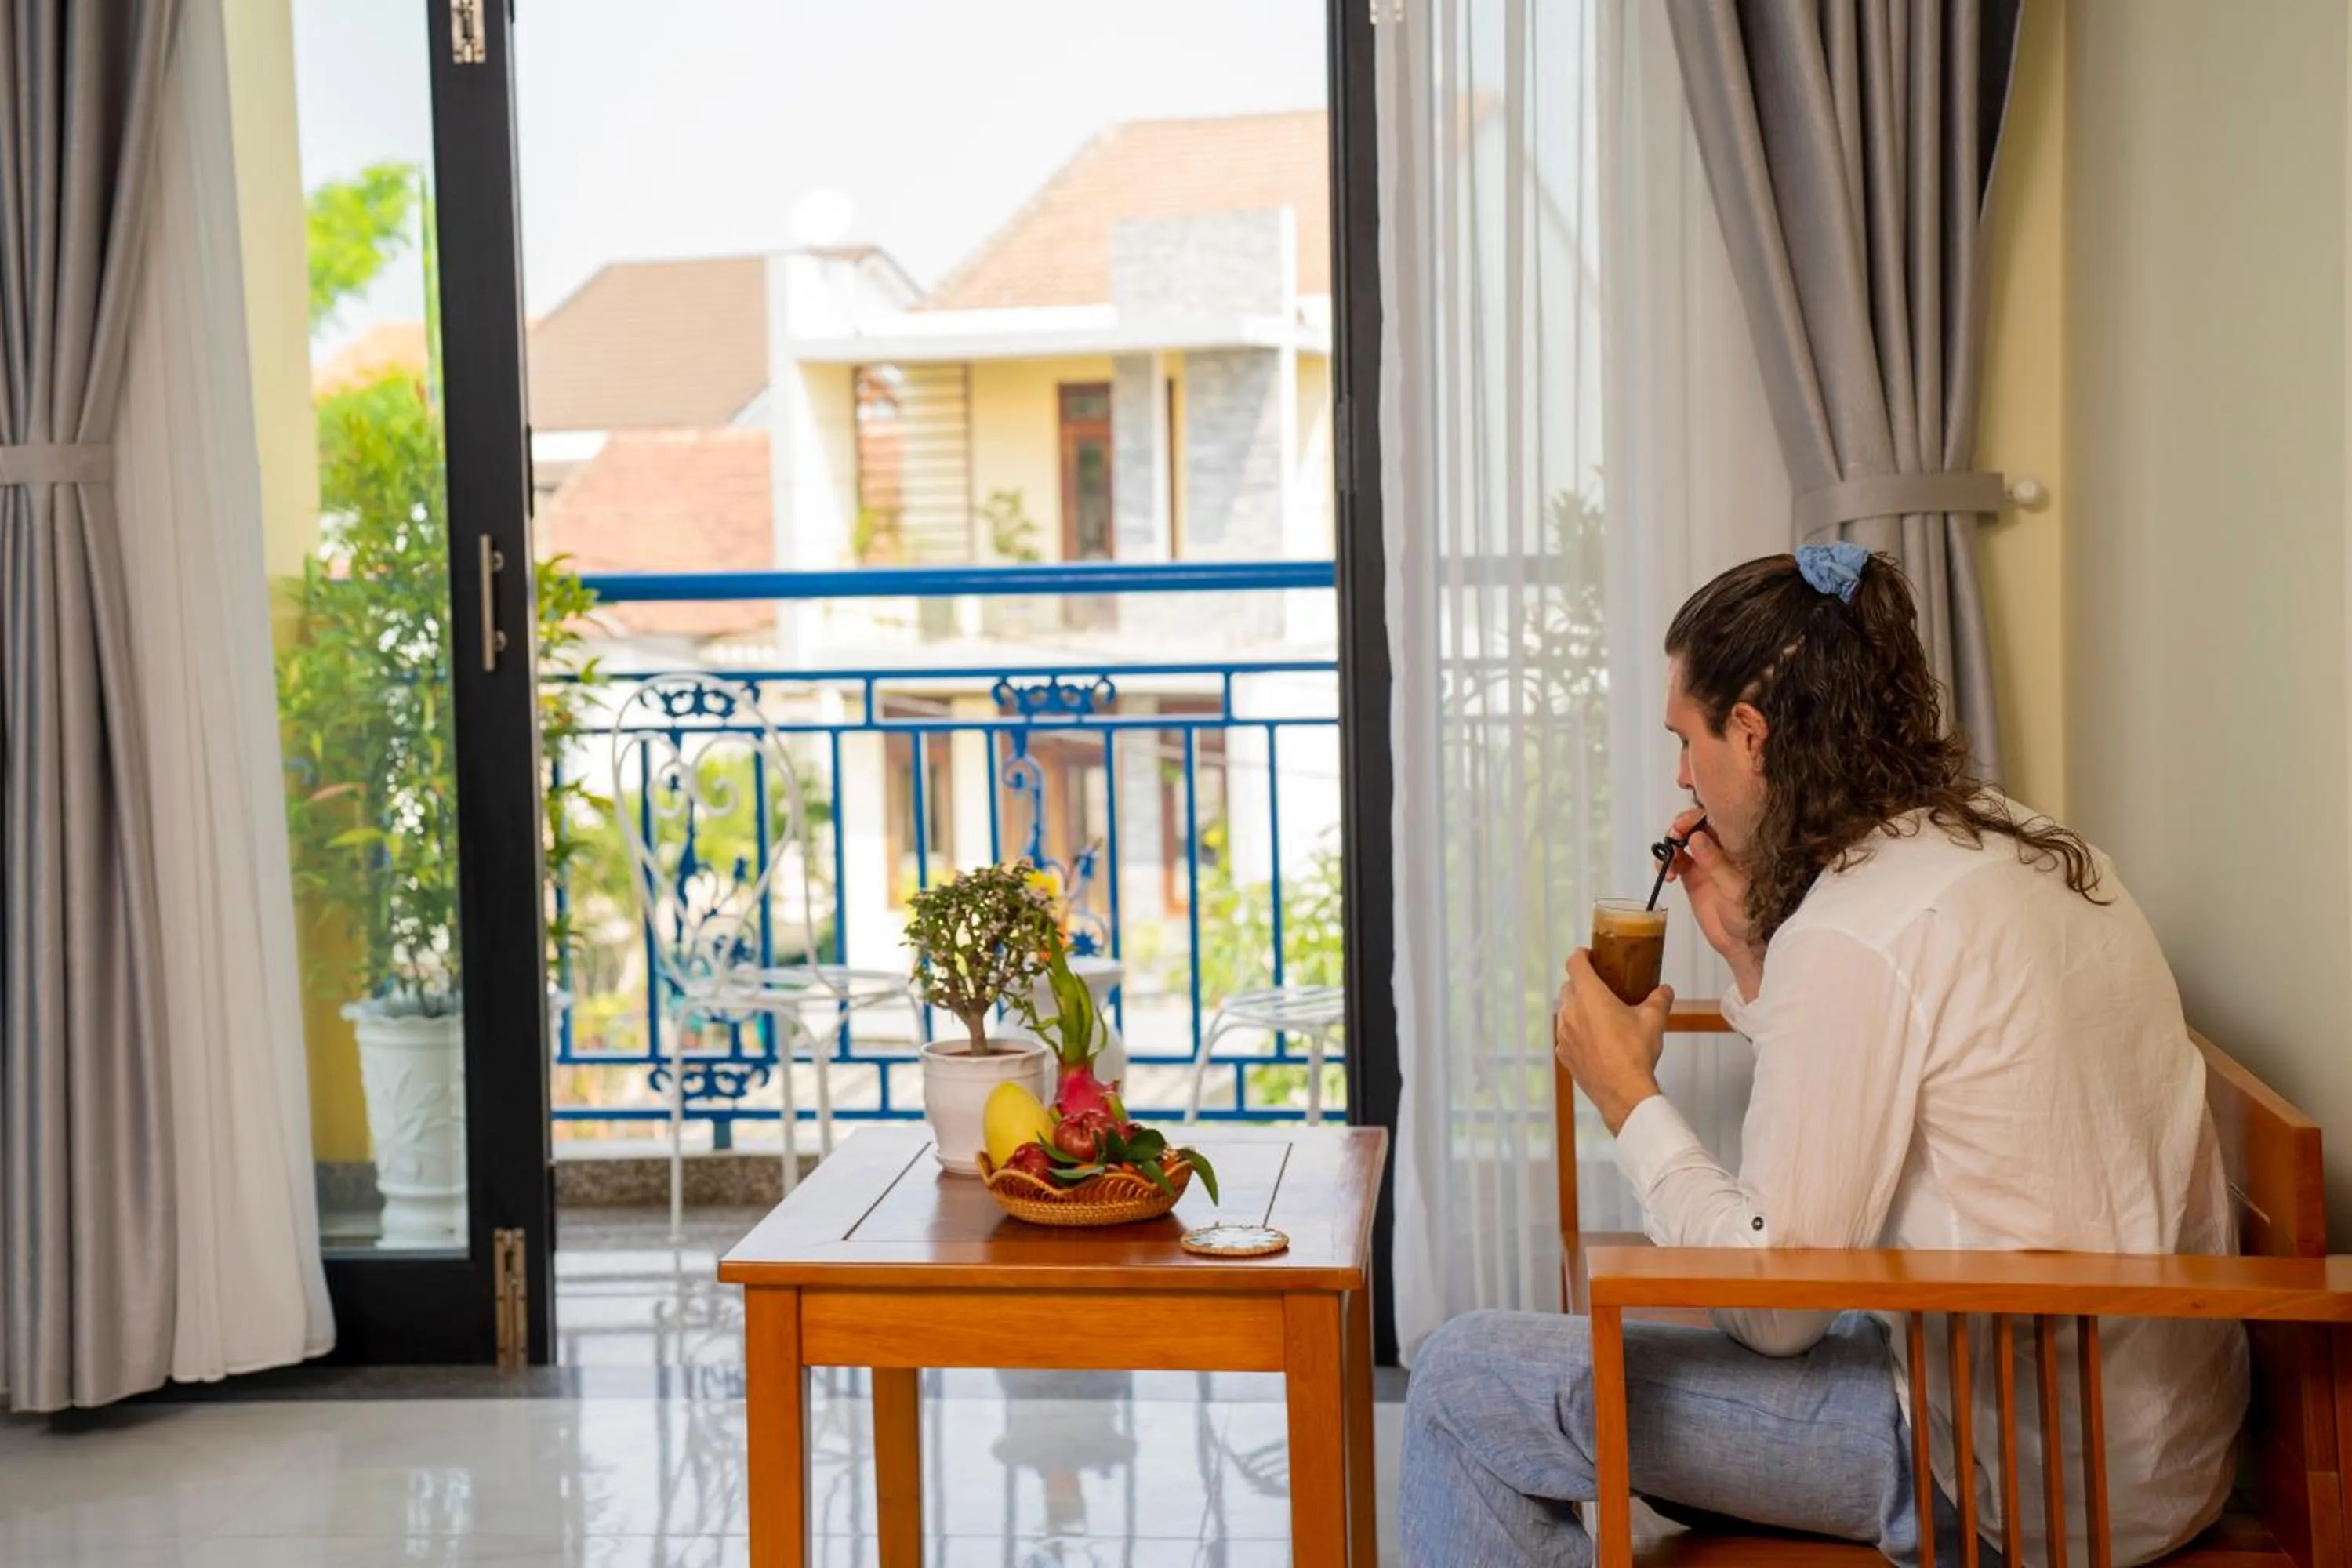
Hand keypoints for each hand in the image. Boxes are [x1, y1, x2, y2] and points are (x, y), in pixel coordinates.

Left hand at [1553, 950, 1672, 1133]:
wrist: (1624, 1093)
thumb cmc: (1636, 1054)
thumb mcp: (1654, 1020)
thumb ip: (1659, 999)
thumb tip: (1665, 990)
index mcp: (1589, 995)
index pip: (1574, 962)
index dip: (1582, 955)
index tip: (1591, 956)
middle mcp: (1570, 1011)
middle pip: (1568, 986)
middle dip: (1582, 983)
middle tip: (1602, 987)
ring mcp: (1563, 1034)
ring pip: (1565, 1010)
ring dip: (1578, 1007)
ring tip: (1600, 1015)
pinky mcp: (1563, 1054)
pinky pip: (1565, 1034)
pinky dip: (1576, 1031)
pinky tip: (1595, 1040)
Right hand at [1662, 811, 1760, 994]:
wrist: (1742, 944)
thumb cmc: (1751, 918)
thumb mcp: (1735, 889)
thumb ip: (1716, 863)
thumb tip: (1698, 837)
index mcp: (1740, 848)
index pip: (1719, 820)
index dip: (1700, 816)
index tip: (1686, 824)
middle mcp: (1723, 852)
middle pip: (1697, 826)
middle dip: (1681, 827)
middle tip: (1673, 838)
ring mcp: (1706, 864)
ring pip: (1683, 842)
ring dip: (1671, 847)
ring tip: (1668, 862)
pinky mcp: (1693, 878)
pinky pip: (1676, 862)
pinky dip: (1666, 863)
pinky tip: (1666, 873)